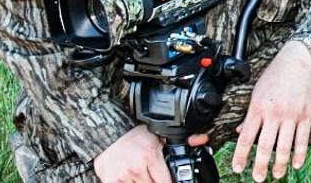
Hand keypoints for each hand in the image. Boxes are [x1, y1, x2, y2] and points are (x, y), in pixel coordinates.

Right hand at [93, 125, 207, 182]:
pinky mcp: (110, 181)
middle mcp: (136, 168)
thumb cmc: (135, 136)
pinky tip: (133, 178)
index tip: (171, 180)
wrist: (107, 133)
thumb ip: (183, 141)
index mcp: (150, 156)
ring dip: (144, 182)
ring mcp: (122, 176)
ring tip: (143, 174)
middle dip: (155, 181)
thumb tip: (202, 139)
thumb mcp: (159, 136)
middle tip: (154, 173)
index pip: (166, 182)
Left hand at [231, 40, 310, 181]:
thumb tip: (241, 130)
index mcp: (258, 107)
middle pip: (265, 146)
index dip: (241, 155)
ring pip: (284, 146)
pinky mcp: (306, 115)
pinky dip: (299, 154)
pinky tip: (296, 164)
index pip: (246, 137)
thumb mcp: (258, 90)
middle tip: (257, 178)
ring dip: (279, 164)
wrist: (301, 58)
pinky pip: (303, 139)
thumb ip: (251, 113)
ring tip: (276, 175)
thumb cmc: (279, 71)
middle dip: (260, 165)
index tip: (238, 168)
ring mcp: (291, 115)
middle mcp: (274, 113)